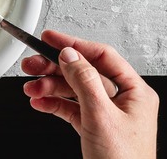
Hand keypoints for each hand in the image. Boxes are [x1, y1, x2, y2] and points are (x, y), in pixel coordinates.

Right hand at [21, 30, 158, 158]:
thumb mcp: (101, 115)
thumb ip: (84, 81)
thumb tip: (70, 54)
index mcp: (134, 92)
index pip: (101, 57)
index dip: (74, 45)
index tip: (50, 38)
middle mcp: (122, 100)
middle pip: (82, 72)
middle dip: (54, 69)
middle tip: (31, 64)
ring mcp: (107, 114)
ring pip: (72, 90)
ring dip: (49, 87)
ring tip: (31, 88)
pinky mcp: (93, 126)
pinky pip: (69, 108)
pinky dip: (52, 104)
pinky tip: (39, 102)